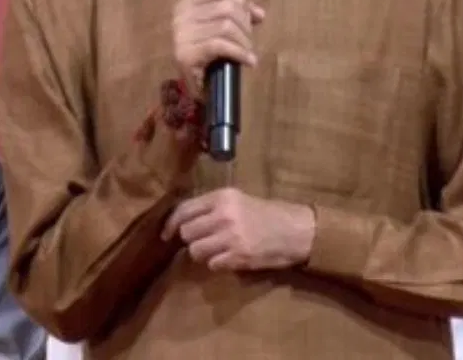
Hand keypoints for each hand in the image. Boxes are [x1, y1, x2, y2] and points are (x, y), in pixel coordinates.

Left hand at [162, 188, 314, 270]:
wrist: (296, 230)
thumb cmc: (267, 214)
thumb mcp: (238, 200)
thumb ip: (212, 207)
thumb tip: (182, 221)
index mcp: (222, 197)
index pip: (184, 210)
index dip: (170, 224)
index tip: (165, 234)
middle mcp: (223, 214)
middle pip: (187, 232)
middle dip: (191, 240)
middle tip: (203, 241)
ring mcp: (230, 236)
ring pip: (195, 251)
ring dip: (202, 254)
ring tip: (216, 251)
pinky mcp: (238, 256)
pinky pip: (212, 264)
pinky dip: (217, 264)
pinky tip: (229, 258)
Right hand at [172, 0, 264, 91]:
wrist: (195, 88)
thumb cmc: (209, 57)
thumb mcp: (222, 30)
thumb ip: (238, 16)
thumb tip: (259, 13)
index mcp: (187, 5)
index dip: (240, 0)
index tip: (254, 17)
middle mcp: (181, 16)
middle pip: (225, 7)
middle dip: (245, 24)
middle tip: (249, 42)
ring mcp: (181, 35)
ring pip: (225, 25)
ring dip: (244, 41)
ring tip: (248, 53)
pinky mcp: (185, 55)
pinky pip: (220, 45)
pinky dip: (239, 52)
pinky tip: (249, 61)